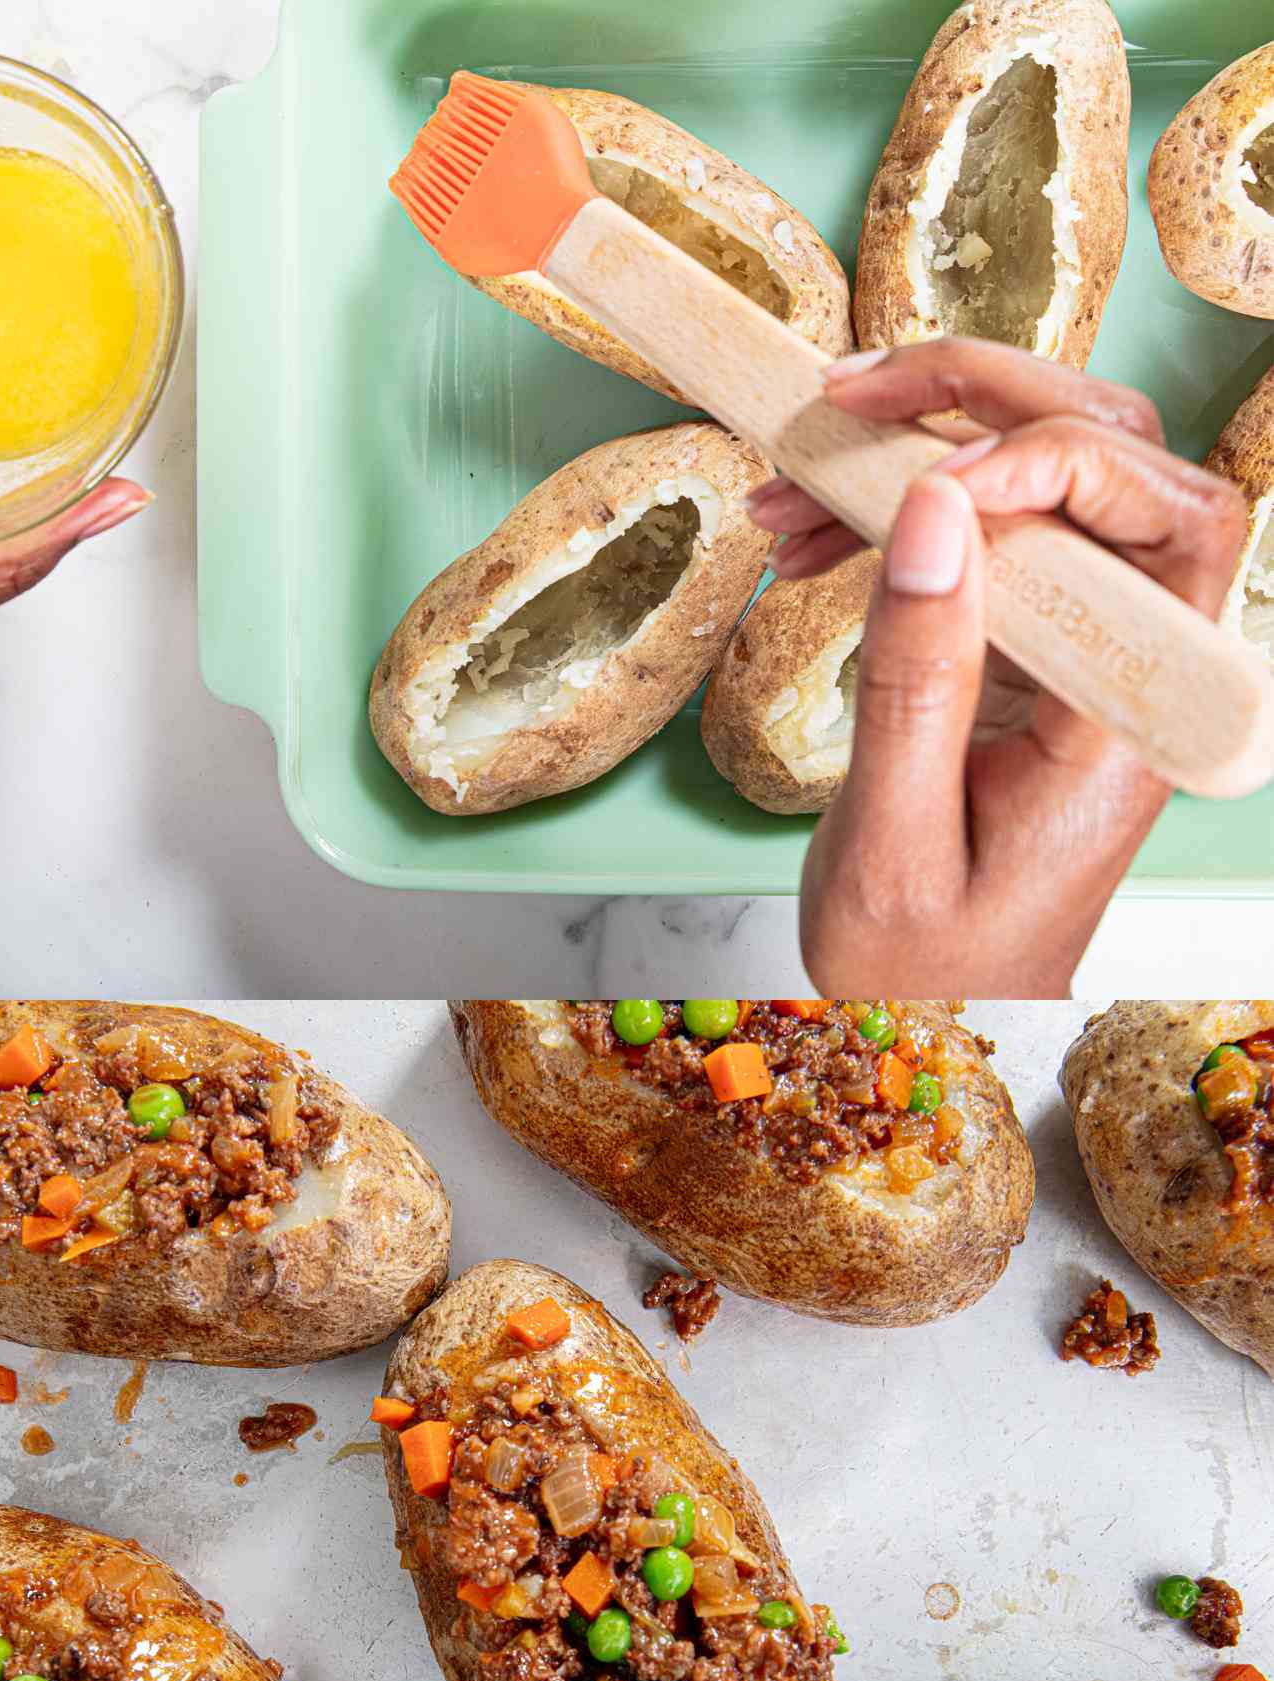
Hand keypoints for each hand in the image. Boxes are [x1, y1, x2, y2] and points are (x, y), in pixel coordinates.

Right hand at [746, 338, 1247, 998]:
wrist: (926, 1015)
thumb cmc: (923, 967)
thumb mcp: (894, 839)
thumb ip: (918, 677)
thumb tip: (940, 513)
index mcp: (1126, 722)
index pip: (1164, 519)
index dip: (1055, 460)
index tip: (927, 484)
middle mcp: (1122, 668)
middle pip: (1114, 462)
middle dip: (982, 401)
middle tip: (849, 393)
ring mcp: (1077, 653)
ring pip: (1040, 483)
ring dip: (916, 455)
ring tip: (788, 482)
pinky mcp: (1025, 654)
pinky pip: (981, 542)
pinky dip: (896, 521)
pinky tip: (807, 540)